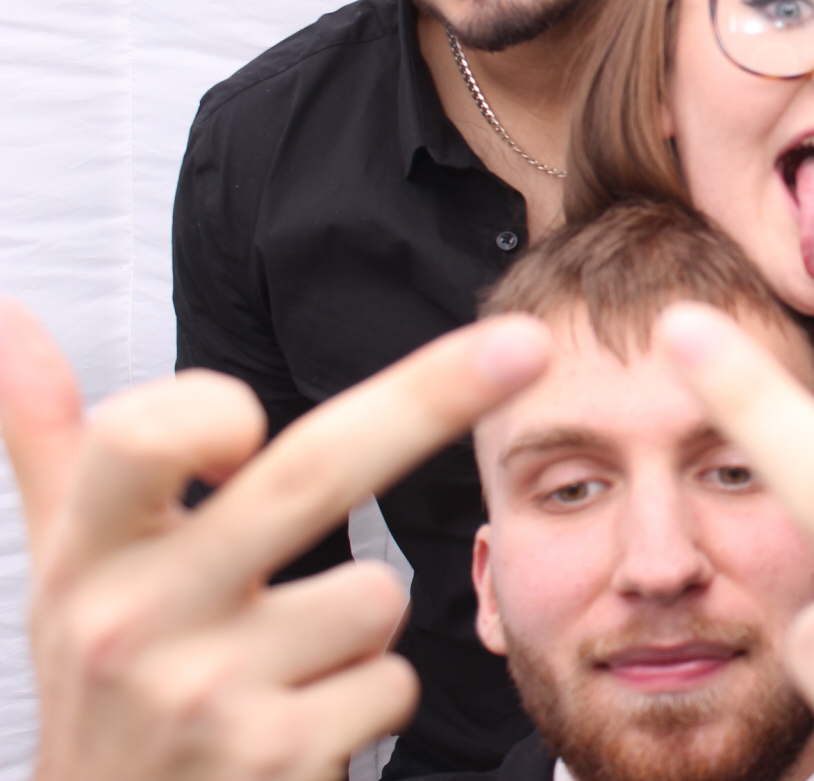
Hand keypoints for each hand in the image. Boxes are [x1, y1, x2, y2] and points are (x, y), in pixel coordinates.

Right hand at [0, 299, 550, 780]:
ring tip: (279, 669)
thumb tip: (9, 312)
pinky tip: (297, 729)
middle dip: (432, 397)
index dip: (201, 410)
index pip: (142, 441)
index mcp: (91, 555)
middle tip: (526, 343)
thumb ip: (51, 438)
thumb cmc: (109, 684)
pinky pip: (394, 682)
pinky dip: (368, 698)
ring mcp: (210, 697)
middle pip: (313, 474)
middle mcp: (138, 620)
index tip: (242, 414)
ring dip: (360, 624)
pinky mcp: (279, 761)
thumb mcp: (65, 568)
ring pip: (378, 594)